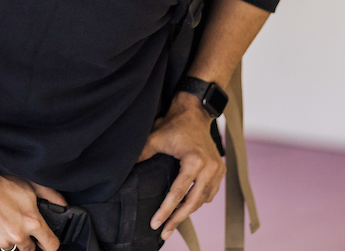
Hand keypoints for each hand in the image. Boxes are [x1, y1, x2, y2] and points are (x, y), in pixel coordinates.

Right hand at [0, 145, 67, 250]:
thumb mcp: (30, 185)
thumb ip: (50, 196)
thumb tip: (63, 204)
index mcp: (32, 222)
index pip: (51, 245)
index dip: (50, 244)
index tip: (46, 243)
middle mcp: (19, 235)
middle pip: (29, 250)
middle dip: (27, 241)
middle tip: (18, 226)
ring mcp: (2, 242)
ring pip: (11, 248)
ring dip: (10, 240)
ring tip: (3, 224)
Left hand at [137, 92, 225, 241]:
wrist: (194, 112)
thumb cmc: (174, 124)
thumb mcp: (154, 138)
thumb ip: (141, 155)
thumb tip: (124, 171)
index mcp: (194, 161)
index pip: (178, 193)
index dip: (165, 211)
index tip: (156, 224)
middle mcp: (209, 168)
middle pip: (193, 203)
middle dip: (178, 219)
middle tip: (165, 233)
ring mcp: (217, 169)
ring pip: (202, 200)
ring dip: (188, 211)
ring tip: (173, 221)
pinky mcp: (220, 169)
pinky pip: (210, 193)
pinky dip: (199, 201)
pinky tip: (187, 206)